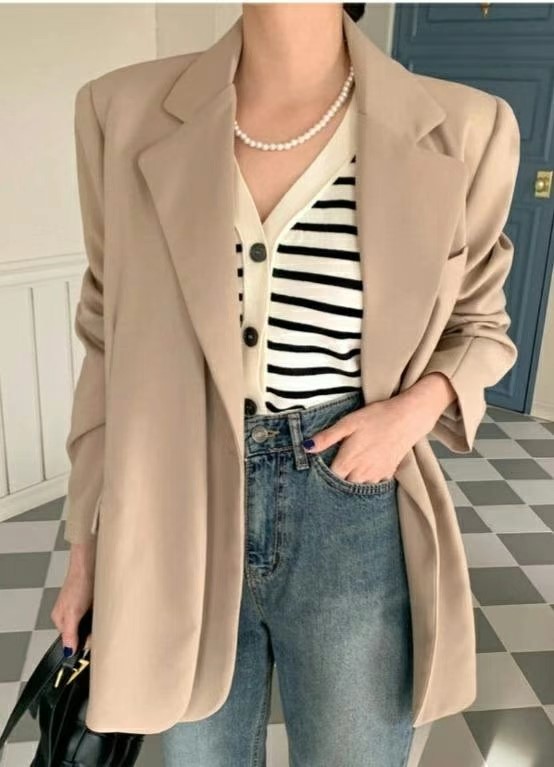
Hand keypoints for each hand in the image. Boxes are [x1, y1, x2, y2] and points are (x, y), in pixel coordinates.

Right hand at [51, 541, 95, 656]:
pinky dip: (102, 614)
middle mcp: (69, 614)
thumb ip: (70, 633)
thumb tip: (68, 651)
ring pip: (91, 624)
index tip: (95, 641)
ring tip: (104, 615)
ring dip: (99, 622)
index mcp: (60, 619)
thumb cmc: (79, 582)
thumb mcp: (72, 612)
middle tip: (101, 625)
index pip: (71, 641)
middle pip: (82, 633)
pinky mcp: (90, 600)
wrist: (90, 561)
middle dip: (93, 632)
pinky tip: (106, 609)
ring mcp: (80, 607)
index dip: (84, 642)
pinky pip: (97, 613)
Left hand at [303, 395, 433, 483]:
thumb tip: (306, 448)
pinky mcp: (388, 474)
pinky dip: (367, 480)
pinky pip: (373, 484)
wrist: (408, 418)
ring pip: (358, 486)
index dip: (322, 476)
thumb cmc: (376, 417)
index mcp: (348, 461)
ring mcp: (376, 475)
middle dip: (337, 481)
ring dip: (352, 481)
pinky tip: (365, 468)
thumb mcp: (348, 423)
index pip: (329, 479)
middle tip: (334, 469)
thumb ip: (327, 438)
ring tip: (349, 469)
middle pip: (343, 486)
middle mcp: (361, 473)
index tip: (318, 470)